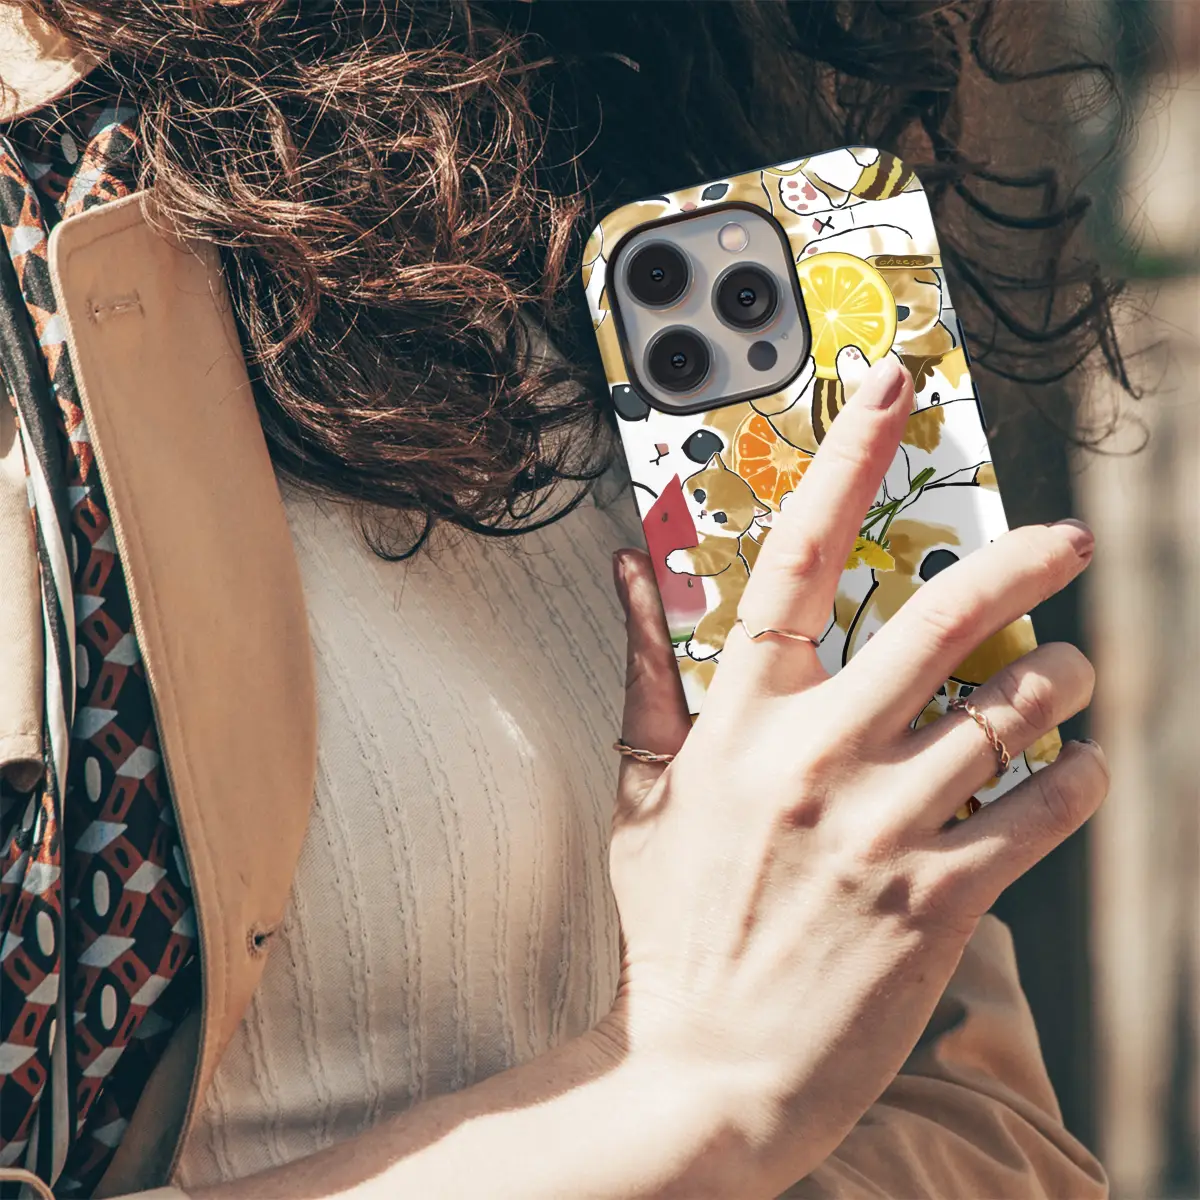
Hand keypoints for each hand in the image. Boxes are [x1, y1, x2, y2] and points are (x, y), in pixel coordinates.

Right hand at [607, 355, 1105, 1194]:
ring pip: (1008, 713)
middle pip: (939, 618)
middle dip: (1022, 563)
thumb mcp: (642, 794)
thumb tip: (629, 570)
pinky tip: (1077, 767)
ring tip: (1073, 675)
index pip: (796, 558)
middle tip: (1068, 540)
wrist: (703, 1070)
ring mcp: (881, 826)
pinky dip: (1075, 778)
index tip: (896, 395)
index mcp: (739, 722)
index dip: (849, 461)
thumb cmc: (673, 928)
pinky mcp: (938, 899)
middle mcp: (816, 757)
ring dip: (1061, 681)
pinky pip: (1038, 812)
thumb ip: (644, 673)